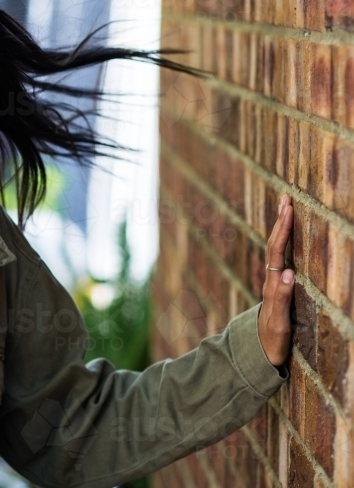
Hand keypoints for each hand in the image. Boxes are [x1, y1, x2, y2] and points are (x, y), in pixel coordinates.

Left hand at [258, 194, 293, 366]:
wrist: (260, 353)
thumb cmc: (273, 340)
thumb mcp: (279, 322)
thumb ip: (282, 298)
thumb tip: (290, 273)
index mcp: (272, 286)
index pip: (276, 253)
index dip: (282, 231)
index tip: (288, 210)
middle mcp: (271, 281)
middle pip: (274, 246)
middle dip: (280, 222)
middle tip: (286, 198)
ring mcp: (273, 283)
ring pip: (276, 251)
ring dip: (280, 229)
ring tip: (285, 208)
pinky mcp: (277, 288)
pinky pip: (280, 259)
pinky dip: (283, 243)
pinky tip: (287, 233)